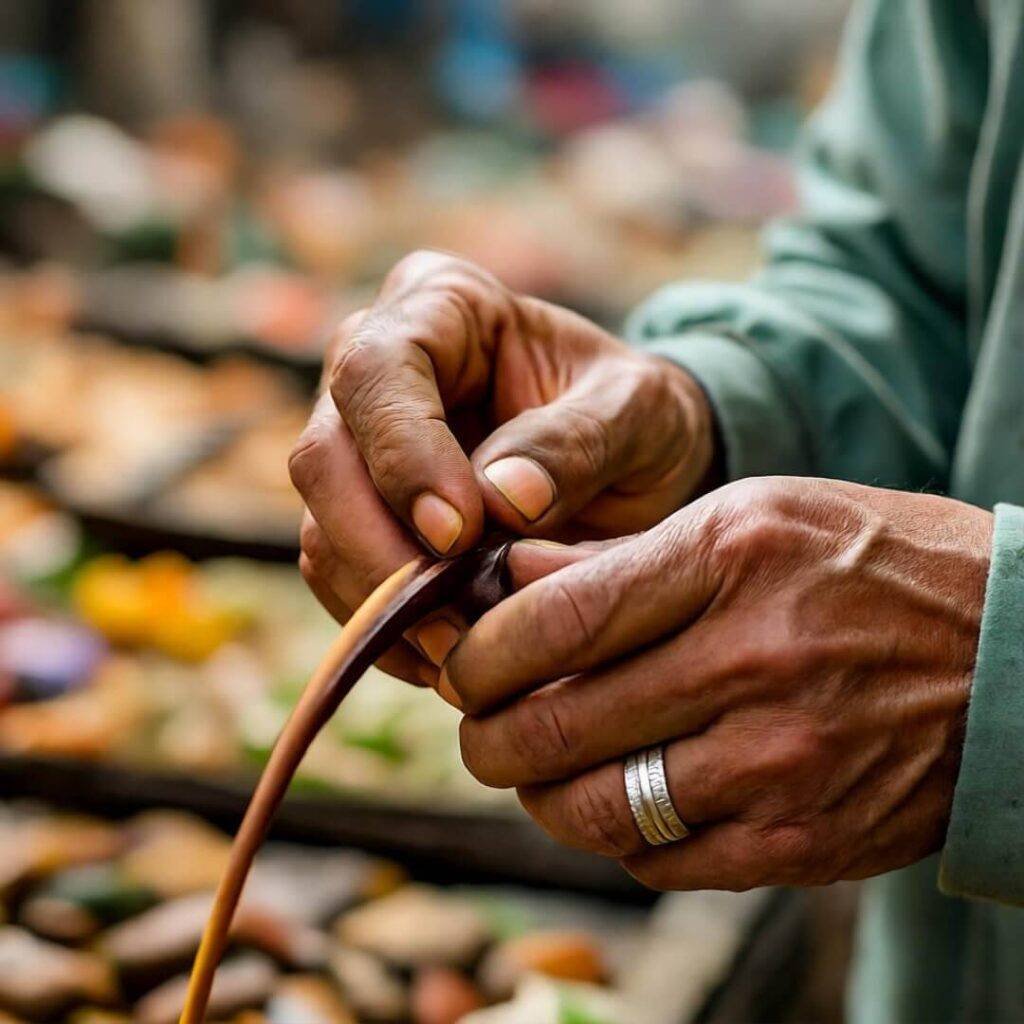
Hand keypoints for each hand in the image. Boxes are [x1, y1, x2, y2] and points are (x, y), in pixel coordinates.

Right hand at [289, 250, 715, 683]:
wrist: (632, 461)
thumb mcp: (637, 413)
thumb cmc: (634, 417)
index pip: (379, 371)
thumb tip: (500, 500)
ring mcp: (358, 446)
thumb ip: (577, 443)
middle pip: (324, 456)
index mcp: (441, 306)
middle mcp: (375, 369)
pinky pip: (339, 577)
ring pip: (320, 528)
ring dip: (382, 602)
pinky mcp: (360, 517)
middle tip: (453, 620)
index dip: (405, 457)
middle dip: (379, 547)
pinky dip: (384, 627)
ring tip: (462, 651)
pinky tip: (444, 656)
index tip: (460, 533)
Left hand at [446, 478, 991, 889]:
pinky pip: (660, 860)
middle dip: (487, 736)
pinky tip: (624, 798)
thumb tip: (509, 577)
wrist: (1010, 653)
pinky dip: (618, 835)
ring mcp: (782, 762)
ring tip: (539, 767)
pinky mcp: (804, 840)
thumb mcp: (751, 518)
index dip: (482, 653)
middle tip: (481, 727)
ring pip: (597, 807)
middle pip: (557, 724)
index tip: (462, 666)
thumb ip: (622, 555)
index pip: (558, 619)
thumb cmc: (865, 566)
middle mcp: (754, 660)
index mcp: (731, 558)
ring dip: (541, 794)